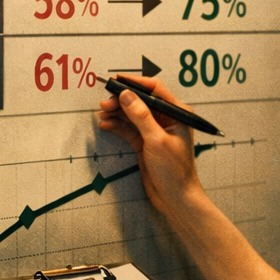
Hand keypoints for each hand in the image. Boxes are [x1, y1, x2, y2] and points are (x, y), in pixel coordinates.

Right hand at [98, 77, 204, 223]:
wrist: (175, 198)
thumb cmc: (175, 172)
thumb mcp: (156, 140)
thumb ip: (141, 116)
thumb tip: (128, 95)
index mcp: (176, 113)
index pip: (154, 89)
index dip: (135, 83)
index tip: (117, 80)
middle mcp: (165, 119)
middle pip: (139, 101)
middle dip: (122, 100)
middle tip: (106, 102)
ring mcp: (153, 131)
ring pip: (131, 114)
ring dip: (116, 112)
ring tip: (103, 113)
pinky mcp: (144, 142)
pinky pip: (127, 128)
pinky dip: (116, 125)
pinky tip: (106, 124)